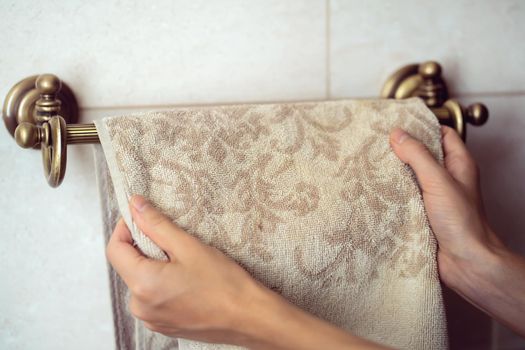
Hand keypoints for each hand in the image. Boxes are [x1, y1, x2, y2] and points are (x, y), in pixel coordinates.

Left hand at [106, 195, 387, 348]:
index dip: (128, 222)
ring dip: (162, 254)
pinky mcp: (176, 319)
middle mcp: (146, 304)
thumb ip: (161, 224)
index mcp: (145, 285)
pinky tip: (197, 264)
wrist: (261, 323)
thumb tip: (138, 203)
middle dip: (146, 237)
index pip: (117, 245)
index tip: (144, 205)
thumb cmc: (234, 288)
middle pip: (130, 260)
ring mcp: (160, 315)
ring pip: (147, 274)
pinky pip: (162, 288)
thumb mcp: (194, 247)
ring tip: (189, 241)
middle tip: (171, 220)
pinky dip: (171, 272)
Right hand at [389, 126, 524, 335]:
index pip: (441, 135)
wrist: (465, 263)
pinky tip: (375, 190)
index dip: (422, 127)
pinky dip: (392, 194)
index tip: (398, 123)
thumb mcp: (438, 181)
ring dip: (394, 173)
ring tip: (371, 163)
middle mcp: (447, 179)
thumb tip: (397, 134)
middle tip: (378, 142)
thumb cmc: (462, 222)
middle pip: (423, 155)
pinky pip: (405, 198)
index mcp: (459, 165)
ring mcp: (434, 197)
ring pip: (412, 178)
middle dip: (402, 149)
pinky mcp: (422, 214)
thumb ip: (418, 155)